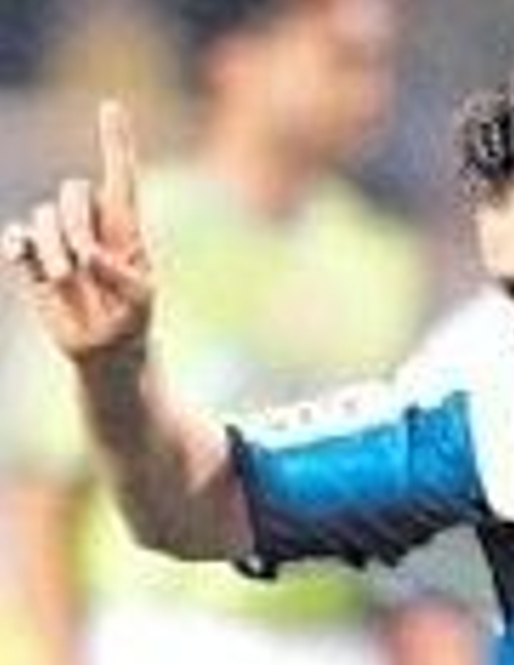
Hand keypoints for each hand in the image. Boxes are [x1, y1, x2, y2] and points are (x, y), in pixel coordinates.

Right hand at [2, 101, 152, 361]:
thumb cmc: (132, 322)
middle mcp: (89, 225)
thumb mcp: (140, 303)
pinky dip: (16, 244)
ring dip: (52, 247)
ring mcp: (58, 240)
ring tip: (66, 279)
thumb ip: (121, 277)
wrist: (105, 350)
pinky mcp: (32, 260)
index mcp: (124, 228)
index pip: (120, 177)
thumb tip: (86, 256)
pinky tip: (18, 255)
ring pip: (43, 217)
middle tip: (84, 262)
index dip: (115, 142)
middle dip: (75, 222)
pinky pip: (15, 238)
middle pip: (72, 191)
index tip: (112, 106)